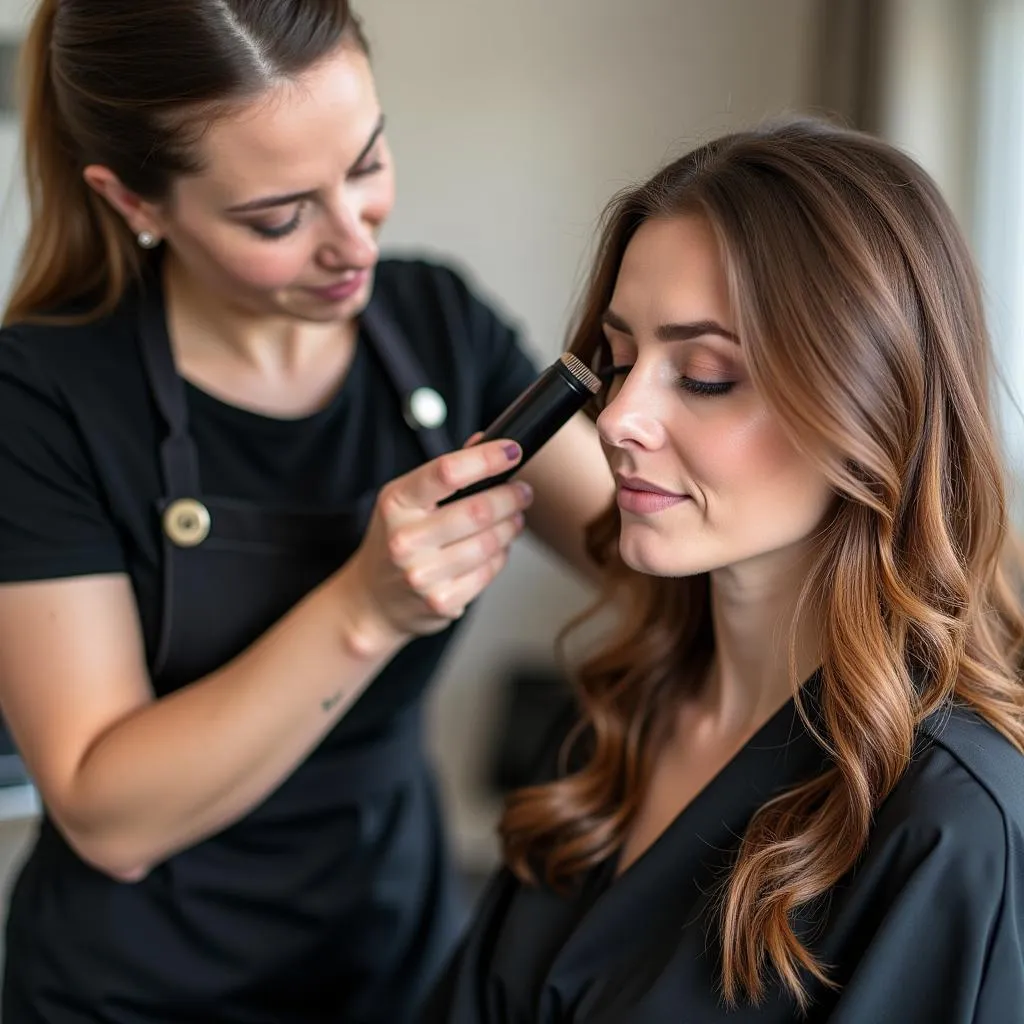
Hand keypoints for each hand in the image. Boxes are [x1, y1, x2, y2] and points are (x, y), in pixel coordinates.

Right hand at [337, 439, 532, 654]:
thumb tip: (483, 440)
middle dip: (511, 497)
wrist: (373, 600)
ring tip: (514, 518)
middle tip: (523, 491)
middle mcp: (405, 539)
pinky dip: (501, 555)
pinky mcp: (441, 600)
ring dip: (511, 526)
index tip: (511, 451)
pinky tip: (496, 548)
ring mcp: (422, 574)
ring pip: (490, 542)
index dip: (487, 458)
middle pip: (478, 510)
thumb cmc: (395, 541)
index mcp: (396, 503)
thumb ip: (444, 473)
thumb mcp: (406, 501)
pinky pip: (489, 571)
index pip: (447, 472)